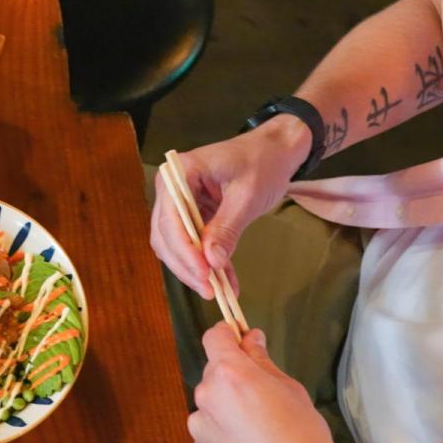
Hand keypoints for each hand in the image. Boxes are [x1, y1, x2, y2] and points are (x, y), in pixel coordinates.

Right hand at [151, 115, 309, 297]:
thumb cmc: (262, 163)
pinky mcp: (194, 215)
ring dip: (193, 269)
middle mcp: (172, 188)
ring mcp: (181, 203)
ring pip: (175, 244)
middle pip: (166, 235)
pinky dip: (207, 264)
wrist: (275, 151)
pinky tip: (226, 283)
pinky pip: (194, 244)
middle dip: (185, 265)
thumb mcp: (247, 196)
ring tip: (217, 291)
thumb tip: (211, 263)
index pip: (170, 218)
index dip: (184, 250)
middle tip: (209, 290)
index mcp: (180, 173)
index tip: (203, 274)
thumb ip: (227, 228)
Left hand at [189, 325, 348, 442]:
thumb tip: (251, 339)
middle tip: (262, 389)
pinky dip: (223, 426)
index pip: (214, 337)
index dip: (227, 333)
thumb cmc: (303, 437)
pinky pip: (209, 424)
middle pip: (214, 370)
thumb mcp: (289, 388)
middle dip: (234, 373)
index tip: (239, 336)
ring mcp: (201, 422)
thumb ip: (262, 360)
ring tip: (258, 421)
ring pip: (212, 399)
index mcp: (230, 373)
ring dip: (227, 402)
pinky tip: (248, 438)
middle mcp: (207, 394)